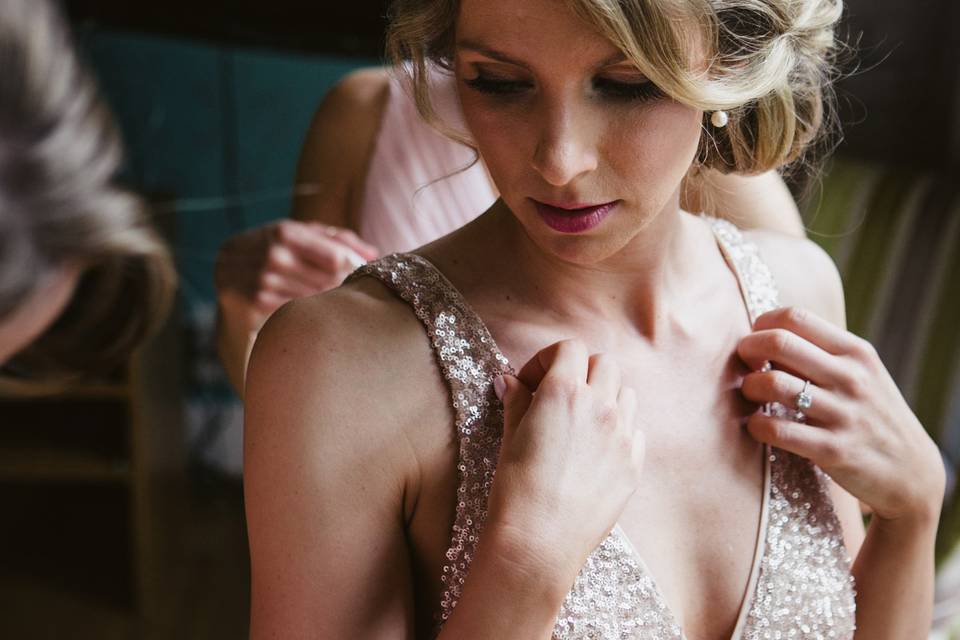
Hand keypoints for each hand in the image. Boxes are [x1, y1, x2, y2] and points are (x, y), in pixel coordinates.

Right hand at [215, 220, 378, 331]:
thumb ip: (339, 240)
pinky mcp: (253, 306)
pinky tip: (307, 313)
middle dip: (342, 288)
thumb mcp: (301, 234)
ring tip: (328, 303)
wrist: (226, 269)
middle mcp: (271, 256)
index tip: (359, 275)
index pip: (336, 258)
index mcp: (285, 232)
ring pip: (314, 301)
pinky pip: (293, 315)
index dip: (353, 270)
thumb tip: (374, 254)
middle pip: (328, 282)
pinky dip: (305, 315)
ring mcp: (260, 282)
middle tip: (347, 292)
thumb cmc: (276, 248)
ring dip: (326, 304)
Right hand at [486, 339, 641, 577]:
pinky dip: (618, 428)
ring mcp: (622, 436)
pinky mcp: (633, 465)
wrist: (540, 541)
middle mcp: (600, 407)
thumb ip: (516, 402)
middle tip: (557, 396)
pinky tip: (595, 448)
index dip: (548, 359)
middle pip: (603, 363)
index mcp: (565, 393)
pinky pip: (634, 430)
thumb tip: (509, 382)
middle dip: (580, 371)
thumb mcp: (510, 437)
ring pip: (625, 393)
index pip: (569, 349)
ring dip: (604, 395)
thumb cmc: (517, 489)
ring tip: (580, 420)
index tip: (531, 382)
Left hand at [738, 307, 945, 524]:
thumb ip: (820, 354)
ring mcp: (843, 414)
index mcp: (855, 352)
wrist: (911, 472)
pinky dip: (756, 425)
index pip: (795, 317)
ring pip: (773, 384)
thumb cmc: (870, 414)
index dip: (762, 325)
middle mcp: (851, 377)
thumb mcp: (860, 374)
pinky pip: (776, 430)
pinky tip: (757, 425)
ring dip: (749, 388)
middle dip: (747, 350)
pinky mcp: (832, 450)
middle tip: (744, 364)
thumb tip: (764, 336)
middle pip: (779, 342)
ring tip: (751, 395)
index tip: (755, 340)